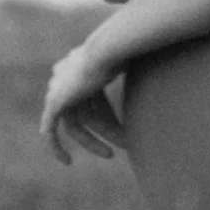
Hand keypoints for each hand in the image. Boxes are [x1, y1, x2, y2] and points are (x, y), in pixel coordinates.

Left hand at [41, 42, 126, 163]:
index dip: (108, 115)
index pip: (91, 96)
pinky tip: (66, 161)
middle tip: (122, 145)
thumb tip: (159, 71)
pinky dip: (56, 145)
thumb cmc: (128, 50)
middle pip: (85, 111)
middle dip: (105, 129)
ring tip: (110, 155)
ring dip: (92, 141)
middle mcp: (65, 75)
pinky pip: (51, 130)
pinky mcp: (55, 102)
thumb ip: (134, 67)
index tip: (123, 131)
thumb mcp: (132, 59)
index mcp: (78, 62)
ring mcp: (58, 88)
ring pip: (74, 123)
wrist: (109, 48)